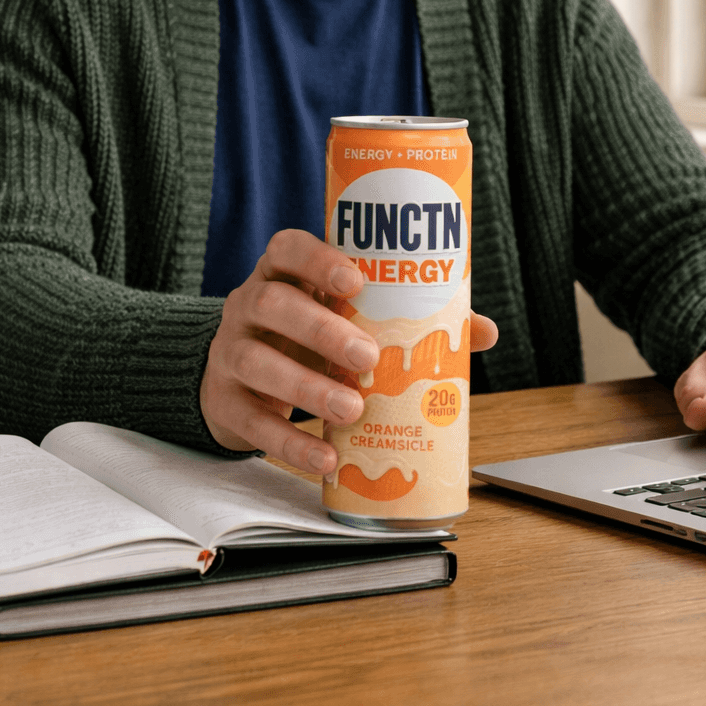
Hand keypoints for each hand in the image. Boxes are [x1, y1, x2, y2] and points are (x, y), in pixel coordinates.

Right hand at [200, 228, 498, 474]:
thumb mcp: (340, 318)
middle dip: (321, 330)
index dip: (318, 259)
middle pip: (272, 305)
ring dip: (307, 388)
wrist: (236, 379)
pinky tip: (325, 456)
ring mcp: (229, 353)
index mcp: (281, 276)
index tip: (356, 280)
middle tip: (368, 357)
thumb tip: (481, 330)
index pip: (286, 249)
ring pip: (256, 362)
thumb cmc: (305, 338)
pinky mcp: (224, 403)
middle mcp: (248, 307)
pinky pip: (251, 421)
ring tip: (352, 410)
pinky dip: (289, 443)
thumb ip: (403, 317)